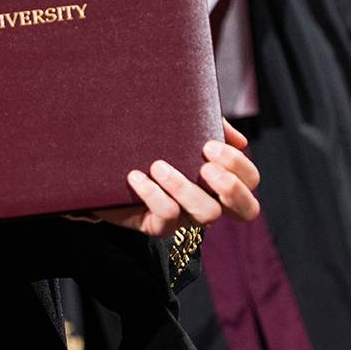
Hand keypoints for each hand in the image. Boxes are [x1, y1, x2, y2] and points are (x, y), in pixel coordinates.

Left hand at [94, 120, 260, 237]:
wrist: (100, 159)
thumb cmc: (149, 139)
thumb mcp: (180, 127)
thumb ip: (209, 124)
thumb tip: (238, 139)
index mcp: (218, 177)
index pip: (250, 181)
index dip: (239, 167)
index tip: (209, 146)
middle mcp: (207, 200)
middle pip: (246, 210)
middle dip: (231, 188)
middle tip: (203, 167)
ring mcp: (184, 216)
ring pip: (206, 215)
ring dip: (185, 188)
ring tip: (158, 165)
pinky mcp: (155, 225)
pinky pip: (166, 219)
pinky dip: (153, 196)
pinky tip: (135, 176)